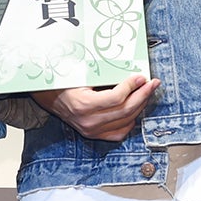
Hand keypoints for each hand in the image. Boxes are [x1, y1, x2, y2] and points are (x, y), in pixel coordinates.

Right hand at [34, 75, 159, 140]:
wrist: (47, 97)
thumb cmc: (62, 81)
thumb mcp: (78, 72)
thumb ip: (102, 72)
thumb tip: (127, 66)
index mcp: (82, 105)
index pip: (116, 98)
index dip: (132, 86)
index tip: (141, 77)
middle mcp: (88, 121)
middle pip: (124, 111)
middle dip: (142, 95)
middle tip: (152, 83)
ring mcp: (91, 130)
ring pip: (125, 122)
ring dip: (140, 106)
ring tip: (147, 92)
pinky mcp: (94, 134)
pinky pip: (119, 132)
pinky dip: (130, 121)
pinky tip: (135, 109)